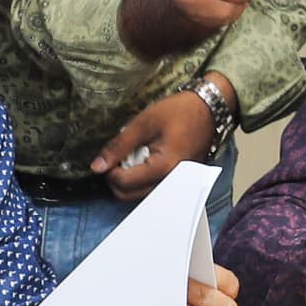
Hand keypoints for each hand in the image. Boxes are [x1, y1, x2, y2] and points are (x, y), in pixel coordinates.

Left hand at [90, 89, 215, 200]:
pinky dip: (143, 179)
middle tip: (119, 157)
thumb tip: (96, 167)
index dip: (109, 171)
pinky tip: (145, 160)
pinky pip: (153, 188)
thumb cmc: (178, 112)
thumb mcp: (144, 123)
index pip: (124, 184)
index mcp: (163, 168)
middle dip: (117, 179)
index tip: (112, 155)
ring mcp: (177, 184)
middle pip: (129, 196)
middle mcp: (171, 182)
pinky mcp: (179, 182)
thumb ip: (119, 145)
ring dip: (129, 180)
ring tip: (133, 156)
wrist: (209, 109)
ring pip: (140, 195)